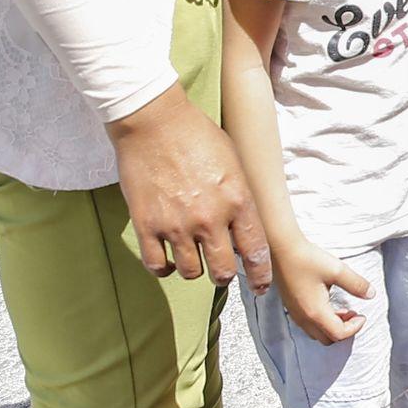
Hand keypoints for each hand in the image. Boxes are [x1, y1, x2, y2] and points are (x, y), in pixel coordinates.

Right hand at [107, 84, 269, 291]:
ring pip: (191, 273)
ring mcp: (177, 225)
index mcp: (237, 200)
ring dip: (194, 269)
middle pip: (223, 272)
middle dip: (225, 276)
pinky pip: (157, 266)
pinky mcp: (147, 225)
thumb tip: (246, 228)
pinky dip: (164, 268)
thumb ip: (241, 198)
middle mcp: (210, 218)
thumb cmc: (197, 136)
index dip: (260, 274)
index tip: (261, 285)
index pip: (256, 251)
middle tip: (221, 272)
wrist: (154, 121)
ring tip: (192, 257)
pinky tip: (168, 259)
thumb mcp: (234, 162)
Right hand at [272, 237, 372, 345]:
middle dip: (343, 330)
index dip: (355, 327)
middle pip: (327, 339)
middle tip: (353, 313)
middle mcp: (304, 318)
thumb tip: (371, 294)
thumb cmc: (307, 259)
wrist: (280, 249)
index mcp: (316, 313)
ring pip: (316, 333)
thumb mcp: (337, 270)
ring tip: (342, 308)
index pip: (339, 334)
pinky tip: (326, 302)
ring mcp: (295, 314)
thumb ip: (356, 284)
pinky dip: (321, 321)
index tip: (362, 315)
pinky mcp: (291, 306)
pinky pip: (308, 324)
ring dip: (332, 326)